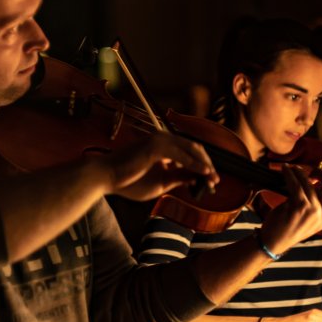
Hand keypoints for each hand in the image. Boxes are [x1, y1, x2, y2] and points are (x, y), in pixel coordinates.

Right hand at [102, 132, 218, 201]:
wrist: (105, 178)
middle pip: (195, 148)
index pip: (190, 152)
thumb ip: (178, 178)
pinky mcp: (155, 147)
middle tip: (215, 179)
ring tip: (212, 178)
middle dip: (208, 164)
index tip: (212, 180)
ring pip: (191, 149)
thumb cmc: (128, 181)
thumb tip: (197, 178)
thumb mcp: (160, 182)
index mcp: (163, 146)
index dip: (203, 165)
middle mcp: (163, 138)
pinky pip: (181, 155)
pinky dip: (194, 164)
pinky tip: (203, 173)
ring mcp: (159, 140)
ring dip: (204, 164)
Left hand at [258, 166, 321, 255]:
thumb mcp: (309, 217)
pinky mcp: (299, 206)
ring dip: (299, 171)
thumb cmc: (289, 227)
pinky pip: (295, 183)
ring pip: (310, 181)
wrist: (273, 242)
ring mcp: (313, 210)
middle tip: (310, 171)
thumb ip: (317, 201)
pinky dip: (289, 173)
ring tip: (291, 169)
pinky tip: (285, 170)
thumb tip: (316, 179)